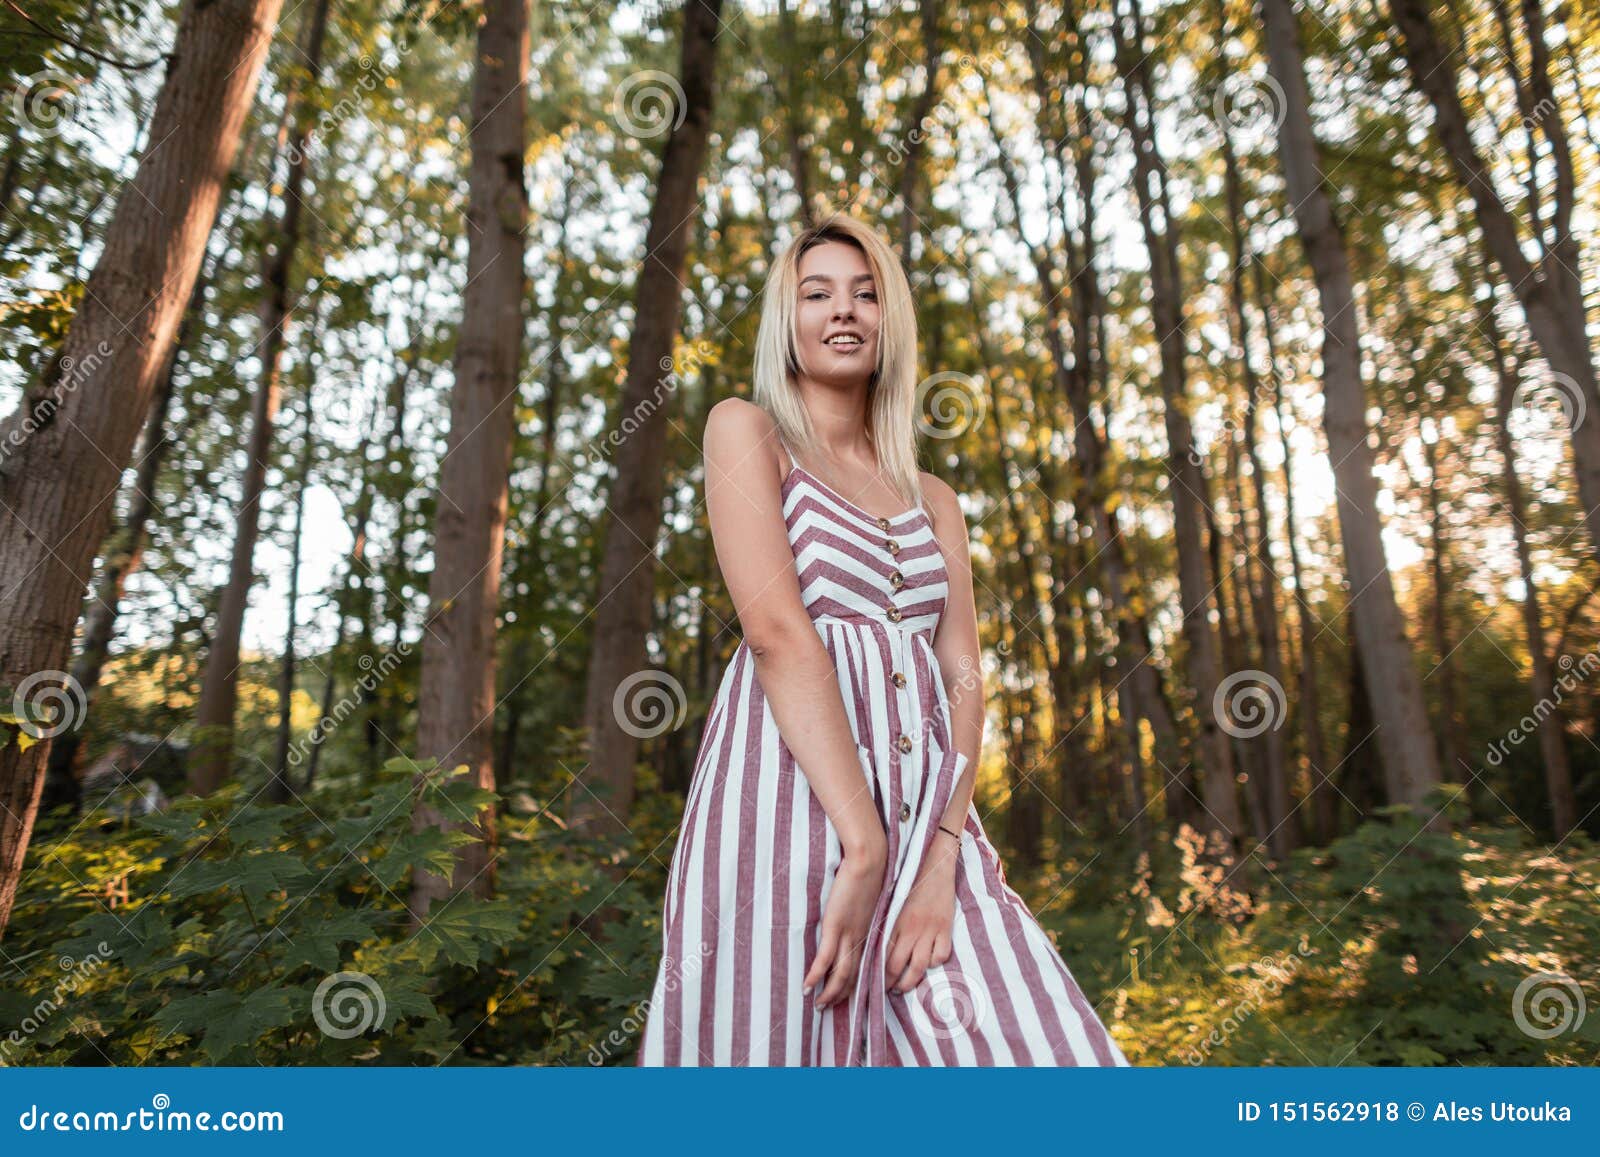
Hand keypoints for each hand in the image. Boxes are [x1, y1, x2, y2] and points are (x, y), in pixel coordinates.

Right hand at [804, 840, 885, 1010]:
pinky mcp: (835, 926)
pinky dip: (816, 975)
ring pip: (840, 973)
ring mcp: (848, 933)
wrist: (869, 860)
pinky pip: (825, 958)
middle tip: (827, 1007)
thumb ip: (860, 909)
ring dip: (829, 993)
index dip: (853, 984)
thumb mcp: (867, 896)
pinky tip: (807, 987)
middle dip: (840, 995)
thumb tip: (850, 913)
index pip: (862, 966)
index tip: (844, 996)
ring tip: (818, 1005)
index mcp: (868, 932)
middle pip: (852, 975)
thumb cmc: (868, 872)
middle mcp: (860, 938)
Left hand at [886, 835, 959, 994]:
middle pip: (898, 967)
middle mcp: (909, 929)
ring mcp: (928, 929)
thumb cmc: (908, 880)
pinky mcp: (945, 926)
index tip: (875, 982)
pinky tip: (931, 962)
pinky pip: (941, 955)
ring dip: (911, 981)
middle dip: (892, 984)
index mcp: (893, 921)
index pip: (882, 956)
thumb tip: (873, 943)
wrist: (932, 862)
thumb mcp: (891, 901)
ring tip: (905, 986)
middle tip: (889, 991)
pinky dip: (936, 962)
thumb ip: (885, 922)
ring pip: (919, 966)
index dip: (878, 974)